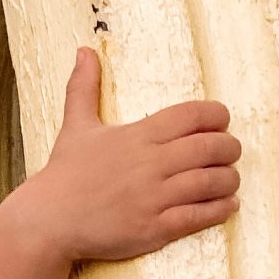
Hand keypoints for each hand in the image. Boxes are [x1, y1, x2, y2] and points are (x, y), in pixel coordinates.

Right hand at [0, 50, 239, 278]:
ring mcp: (153, 198)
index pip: (192, 115)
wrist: (48, 221)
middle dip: (229, 148)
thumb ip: (84, 88)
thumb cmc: (64, 174)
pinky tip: (228, 204)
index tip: (221, 121)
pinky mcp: (153, 228)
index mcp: (137, 136)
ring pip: (209, 182)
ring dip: (229, 179)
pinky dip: (219, 208)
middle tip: (231, 151)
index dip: (216, 115)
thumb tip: (84, 51)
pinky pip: (198, 216)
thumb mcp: (76, 126)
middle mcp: (149, 164)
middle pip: (209, 147)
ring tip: (230, 179)